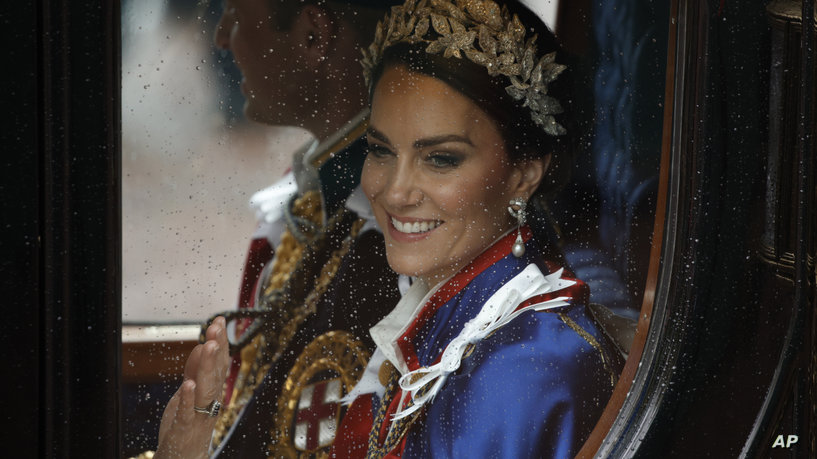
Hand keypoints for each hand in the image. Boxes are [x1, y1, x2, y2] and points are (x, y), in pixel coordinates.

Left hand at [155, 316, 230, 458]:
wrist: (183, 456)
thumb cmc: (188, 423)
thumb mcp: (191, 391)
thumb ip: (196, 369)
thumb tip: (203, 344)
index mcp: (213, 391)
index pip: (219, 362)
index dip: (220, 341)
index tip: (220, 320)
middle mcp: (211, 400)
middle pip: (216, 372)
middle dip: (217, 349)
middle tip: (216, 327)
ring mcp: (199, 414)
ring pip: (206, 388)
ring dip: (208, 367)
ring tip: (208, 346)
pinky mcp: (185, 427)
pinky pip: (188, 412)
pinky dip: (188, 399)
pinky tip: (188, 384)